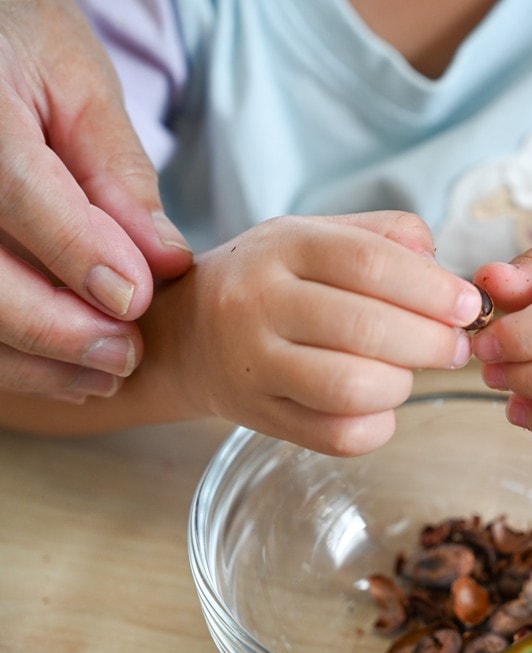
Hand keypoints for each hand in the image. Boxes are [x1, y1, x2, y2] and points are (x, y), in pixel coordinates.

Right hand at [0, 0, 190, 400]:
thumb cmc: (20, 44)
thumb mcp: (80, 86)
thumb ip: (117, 176)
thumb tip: (162, 263)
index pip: (15, 193)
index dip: (76, 255)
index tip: (137, 304)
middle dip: (55, 329)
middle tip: (128, 355)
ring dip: (31, 359)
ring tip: (105, 375)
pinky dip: (9, 356)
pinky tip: (62, 369)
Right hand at [141, 212, 482, 454]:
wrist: (188, 334)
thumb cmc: (275, 280)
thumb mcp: (318, 234)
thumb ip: (386, 236)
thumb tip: (441, 268)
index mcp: (285, 246)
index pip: (370, 263)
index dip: (433, 289)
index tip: (470, 307)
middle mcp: (260, 302)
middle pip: (367, 329)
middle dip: (432, 342)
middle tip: (454, 346)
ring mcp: (255, 365)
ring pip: (352, 388)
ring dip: (403, 384)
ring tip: (409, 371)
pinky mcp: (260, 418)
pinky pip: (337, 436)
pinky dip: (379, 425)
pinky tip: (381, 404)